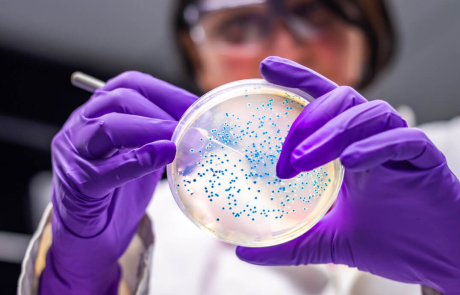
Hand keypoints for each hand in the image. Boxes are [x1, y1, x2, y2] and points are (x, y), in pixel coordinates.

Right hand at [39, 71, 196, 293]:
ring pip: (107, 127)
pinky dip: (139, 160)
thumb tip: (201, 128)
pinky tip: (164, 156)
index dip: (167, 92)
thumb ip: (163, 139)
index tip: (197, 106)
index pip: (130, 84)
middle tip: (192, 127)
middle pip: (119, 100)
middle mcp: (81, 127)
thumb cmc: (118, 191)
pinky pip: (107, 169)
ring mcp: (75, 155)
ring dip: (150, 129)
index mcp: (98, 113)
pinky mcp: (79, 185)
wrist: (89, 233)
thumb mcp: (143, 155)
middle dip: (161, 111)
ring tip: (179, 139)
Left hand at [236, 57, 459, 293]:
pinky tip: (351, 161)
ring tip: (303, 160)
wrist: (439, 259)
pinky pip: (402, 140)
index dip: (297, 79)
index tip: (265, 67)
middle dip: (308, 119)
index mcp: (350, 147)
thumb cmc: (391, 240)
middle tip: (286, 158)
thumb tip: (244, 252)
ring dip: (332, 132)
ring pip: (369, 113)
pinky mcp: (425, 160)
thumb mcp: (329, 241)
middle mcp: (373, 139)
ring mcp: (399, 146)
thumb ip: (291, 243)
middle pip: (342, 99)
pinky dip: (374, 146)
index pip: (322, 100)